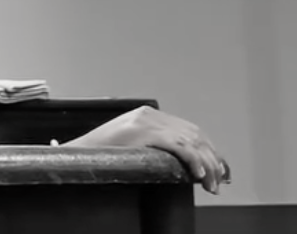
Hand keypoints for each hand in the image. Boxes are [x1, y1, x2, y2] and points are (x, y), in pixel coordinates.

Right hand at [68, 106, 229, 193]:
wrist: (76, 154)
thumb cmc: (99, 155)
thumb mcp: (130, 145)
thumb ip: (152, 145)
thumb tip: (180, 163)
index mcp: (146, 115)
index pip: (188, 130)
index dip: (208, 149)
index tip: (219, 168)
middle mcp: (148, 114)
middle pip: (193, 134)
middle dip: (212, 158)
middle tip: (220, 180)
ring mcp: (144, 122)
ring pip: (189, 140)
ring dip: (206, 164)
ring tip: (212, 183)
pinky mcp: (142, 132)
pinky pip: (177, 145)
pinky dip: (193, 159)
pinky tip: (198, 173)